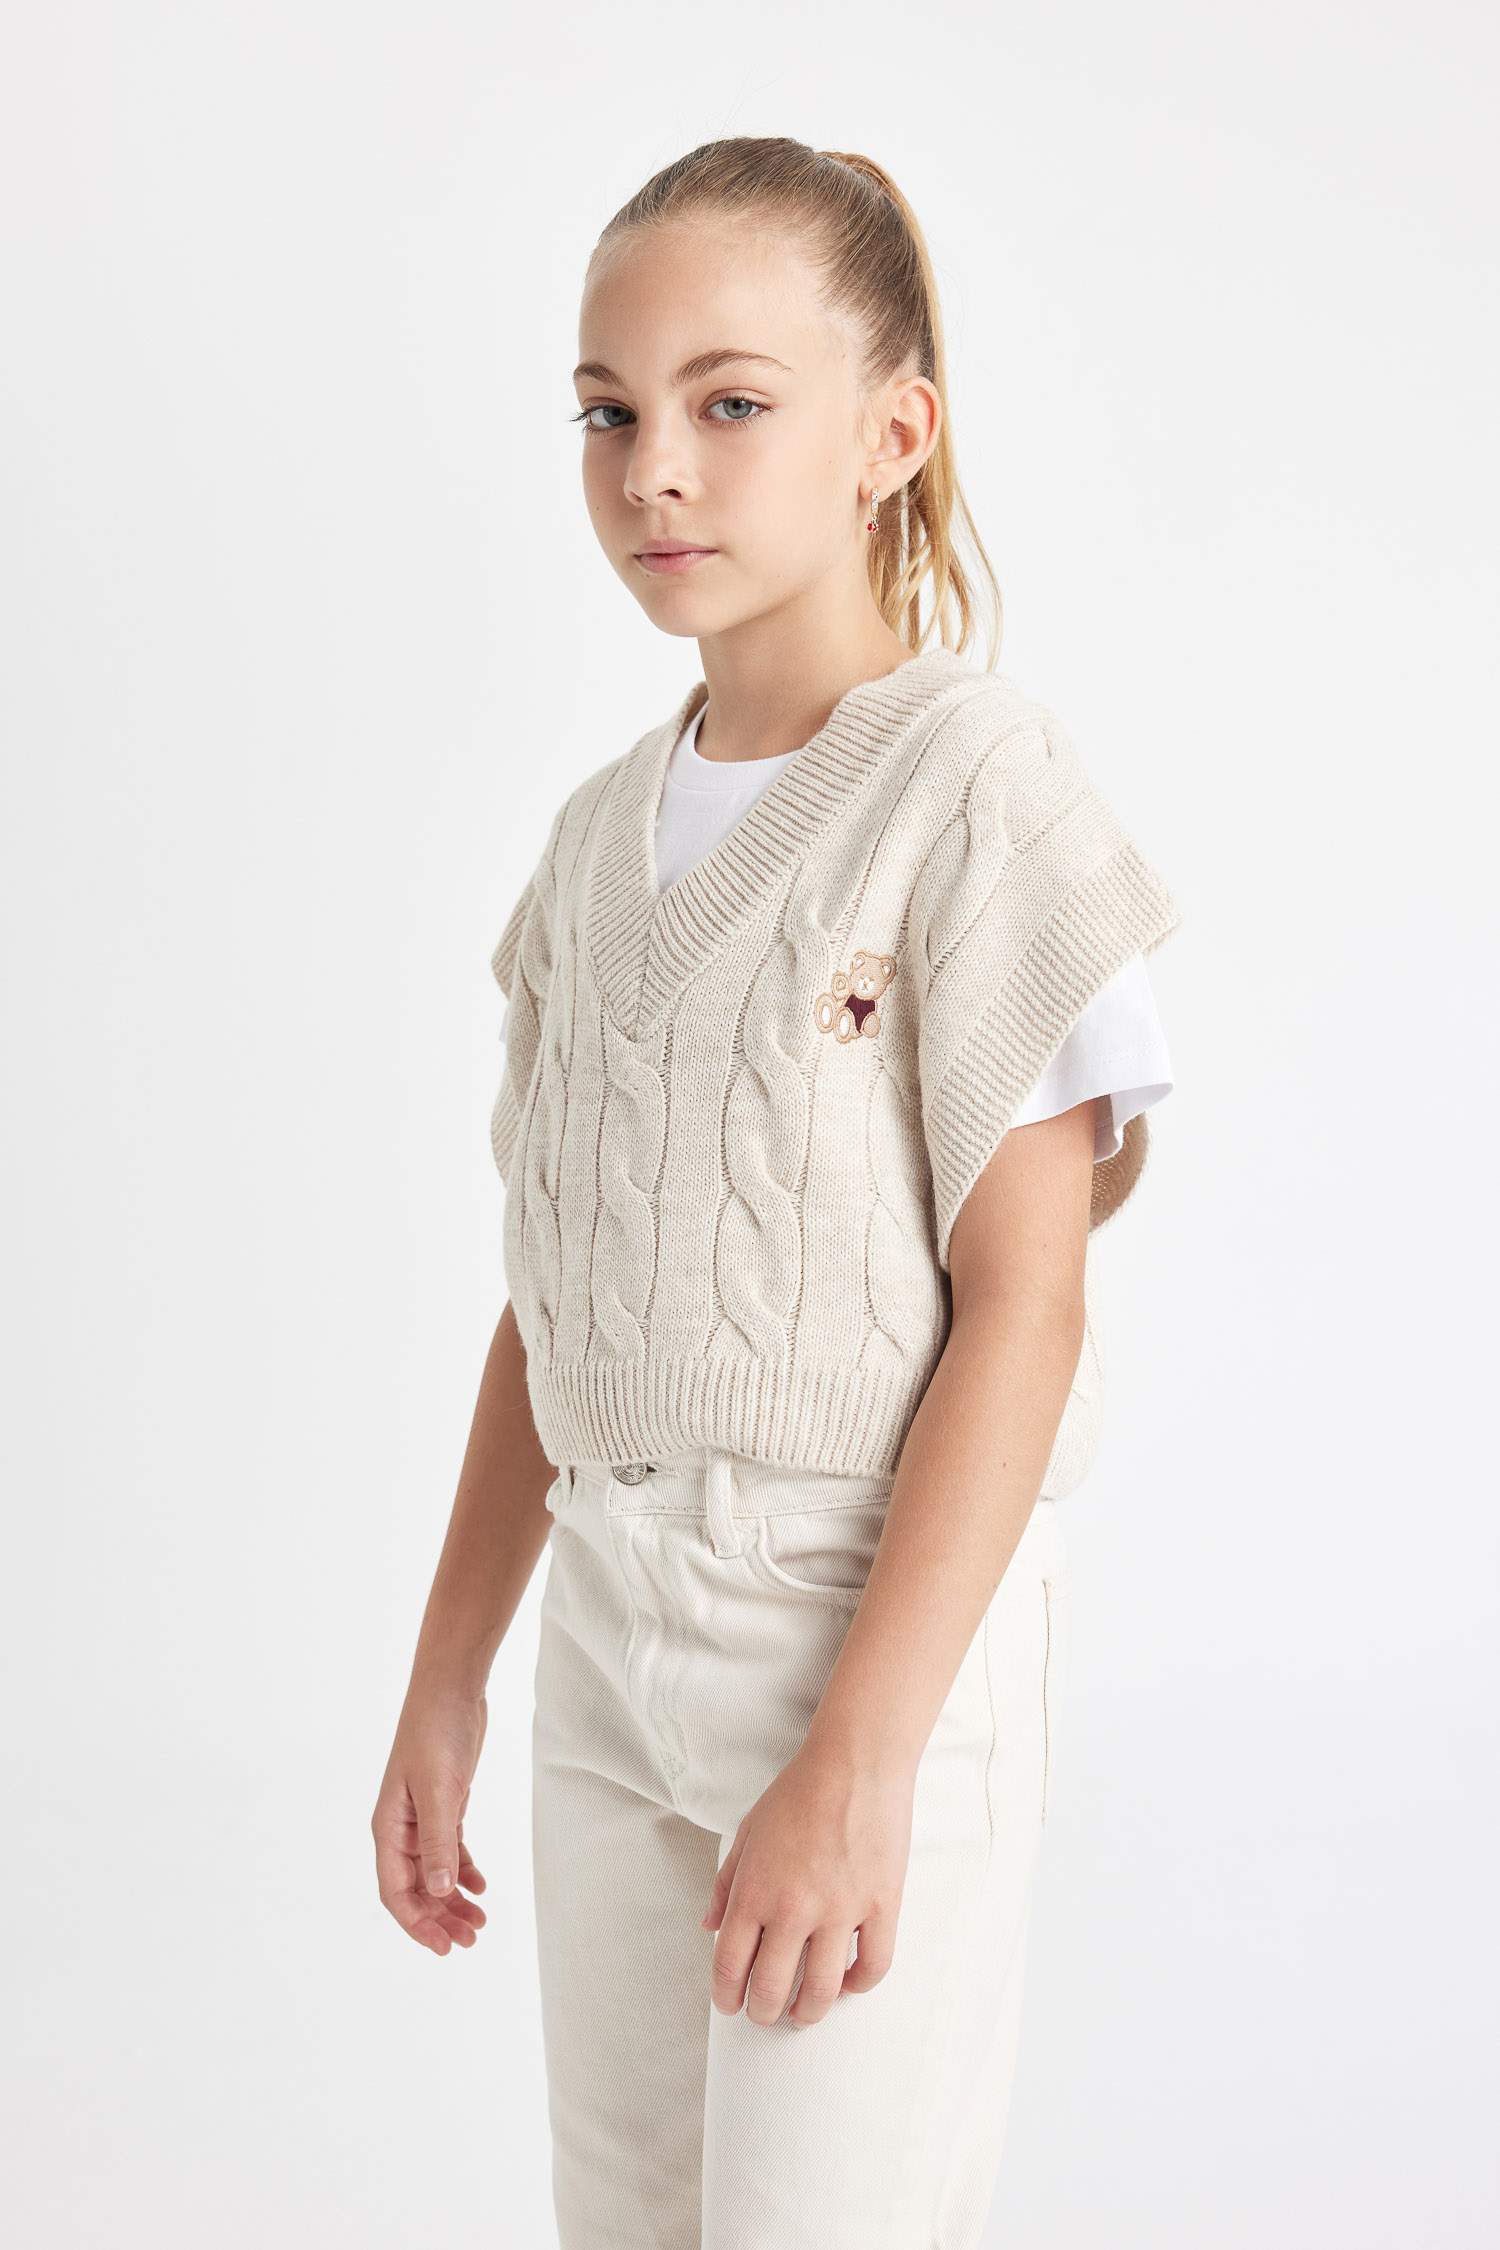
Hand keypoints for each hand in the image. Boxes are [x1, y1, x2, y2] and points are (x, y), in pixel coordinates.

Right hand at [372, 1685, 489, 1954]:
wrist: (450, 1691)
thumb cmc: (436, 1734)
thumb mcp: (440, 1790)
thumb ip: (440, 1842)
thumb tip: (440, 1891)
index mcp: (389, 1828)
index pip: (396, 1891)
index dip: (417, 1923)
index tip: (444, 1947)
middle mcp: (401, 1829)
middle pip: (416, 1889)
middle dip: (440, 1918)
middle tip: (470, 1941)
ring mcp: (422, 1818)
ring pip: (435, 1874)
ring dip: (454, 1900)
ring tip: (480, 1923)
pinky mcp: (443, 1806)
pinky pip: (449, 1851)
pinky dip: (463, 1871)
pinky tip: (480, 1886)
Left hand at [701, 1743, 914, 2028]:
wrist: (855, 1763)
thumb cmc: (798, 1792)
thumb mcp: (747, 1832)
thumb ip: (725, 1883)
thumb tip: (710, 1927)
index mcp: (755, 1891)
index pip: (730, 1965)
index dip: (727, 1995)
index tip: (731, 2005)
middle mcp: (793, 1908)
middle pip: (773, 1988)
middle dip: (764, 2012)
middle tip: (766, 2015)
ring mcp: (840, 1910)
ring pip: (823, 1990)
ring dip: (809, 2012)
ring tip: (805, 2014)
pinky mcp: (881, 1905)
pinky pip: (873, 1966)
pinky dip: (860, 1985)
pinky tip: (850, 1983)